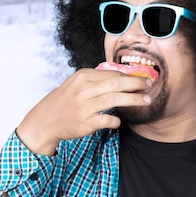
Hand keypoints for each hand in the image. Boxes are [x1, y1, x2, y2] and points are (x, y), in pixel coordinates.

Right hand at [16, 68, 151, 154]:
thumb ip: (97, 79)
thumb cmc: (66, 100)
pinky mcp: (85, 123)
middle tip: (149, 84)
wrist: (46, 120)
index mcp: (83, 76)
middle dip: (136, 83)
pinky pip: (108, 120)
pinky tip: (118, 121)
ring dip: (133, 100)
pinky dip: (116, 120)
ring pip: (115, 100)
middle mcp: (83, 90)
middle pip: (116, 84)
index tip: (142, 77)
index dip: (130, 75)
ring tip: (145, 100)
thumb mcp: (77, 83)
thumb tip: (123, 76)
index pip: (112, 73)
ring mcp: (84, 106)